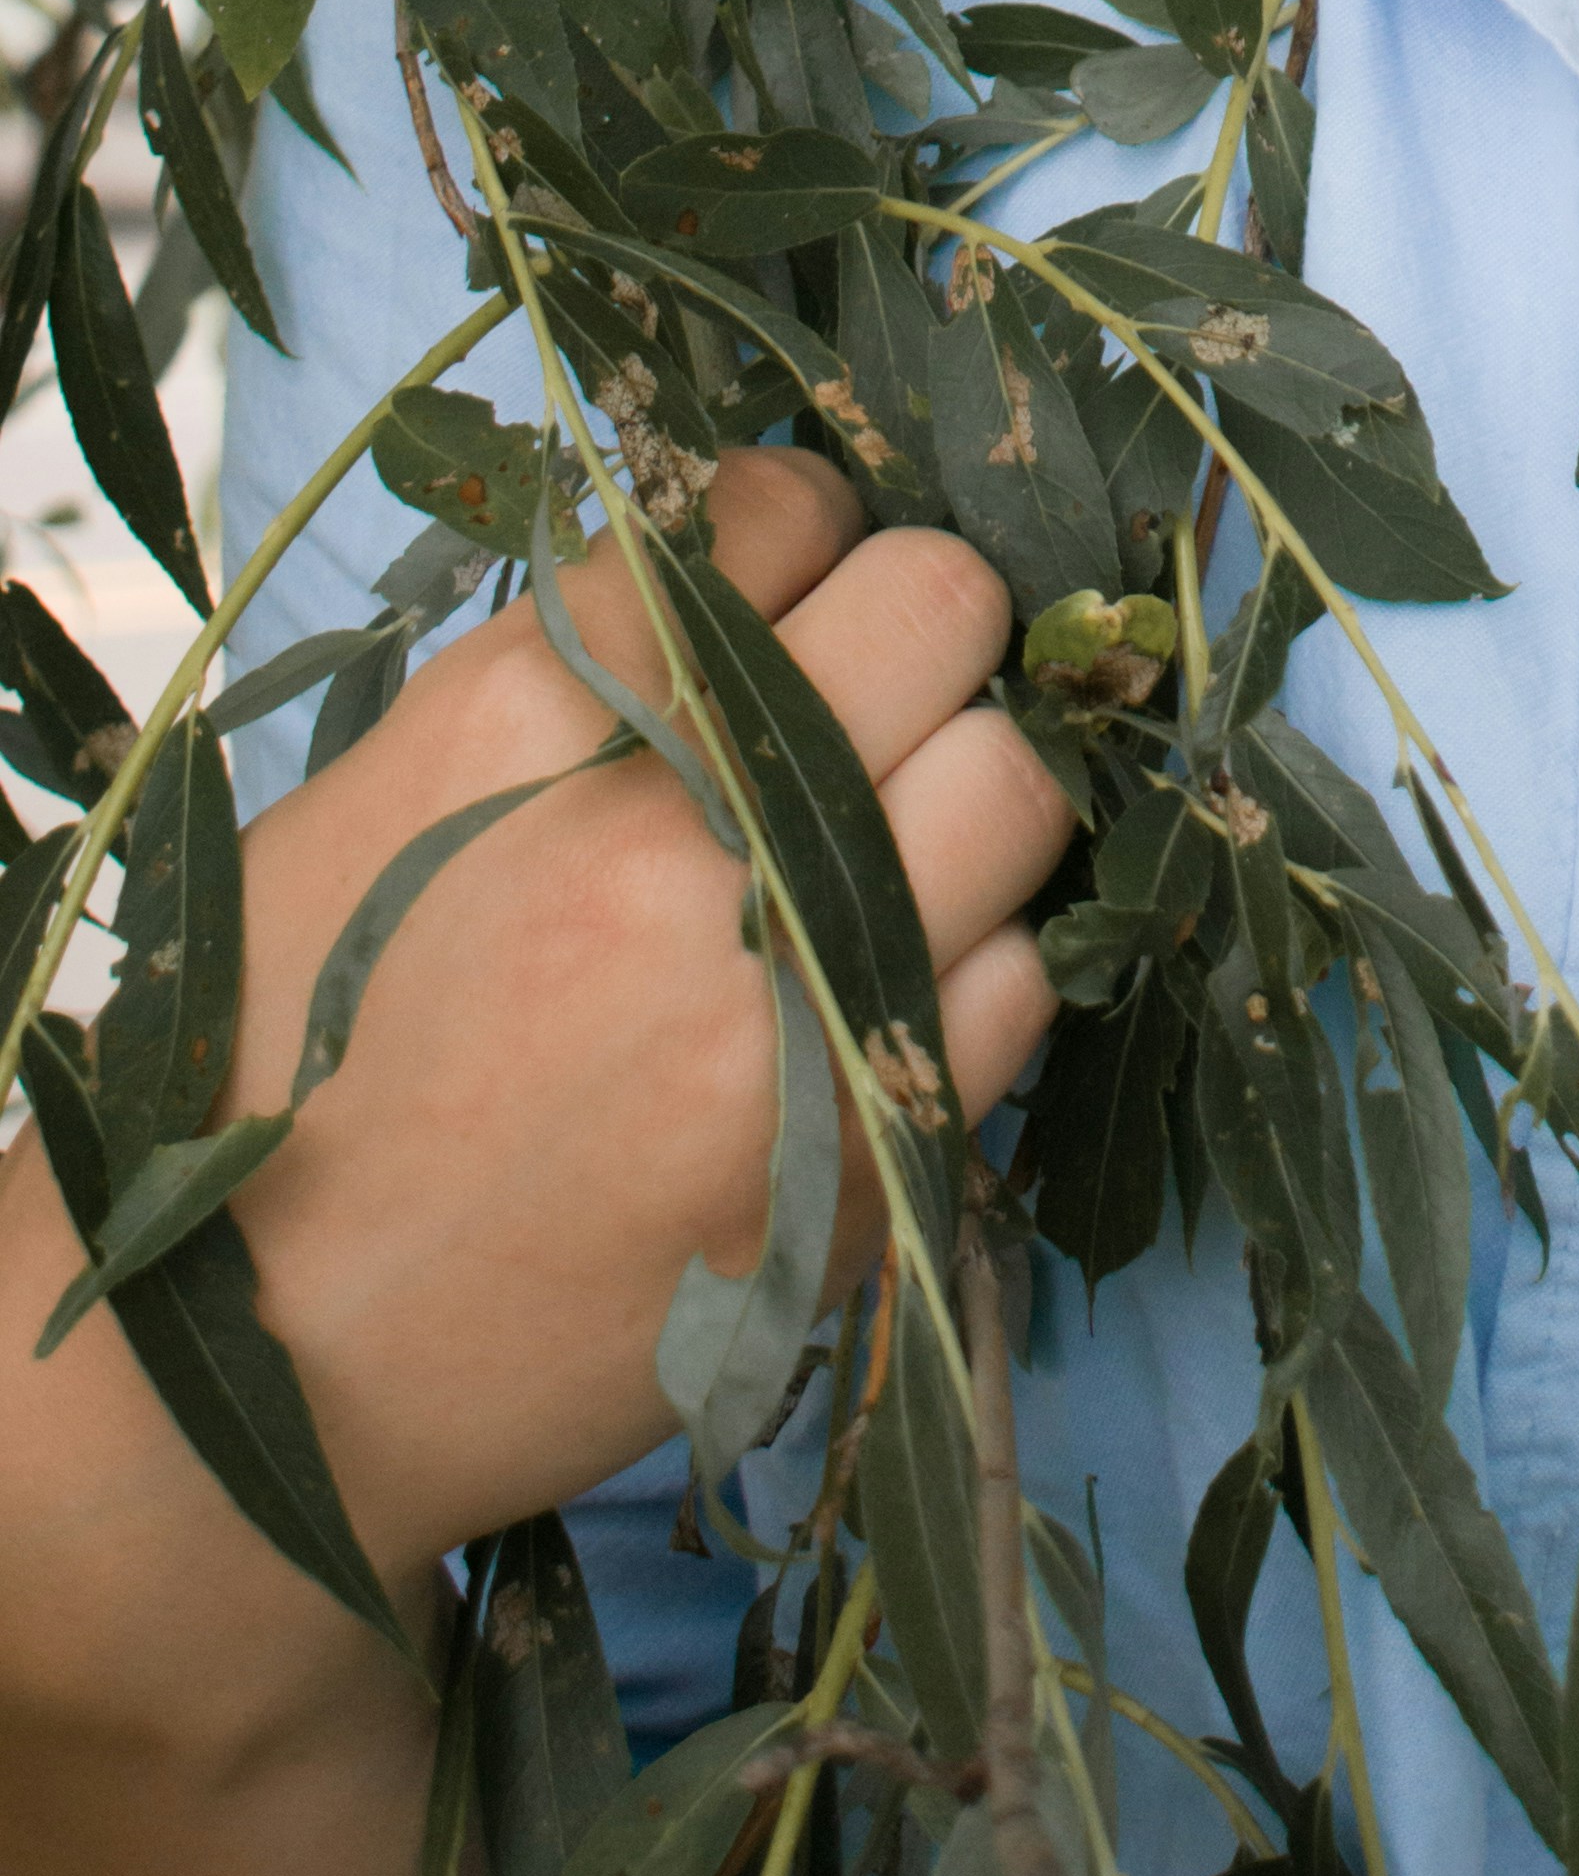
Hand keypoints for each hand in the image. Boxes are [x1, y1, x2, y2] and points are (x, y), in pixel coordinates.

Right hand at [0, 447, 1070, 1711]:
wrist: (262, 1370)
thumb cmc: (292, 1069)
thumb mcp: (379, 801)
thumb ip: (575, 670)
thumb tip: (741, 576)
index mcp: (543, 711)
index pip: (780, 504)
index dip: (798, 540)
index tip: (788, 598)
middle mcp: (687, 829)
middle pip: (943, 603)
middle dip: (918, 629)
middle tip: (867, 701)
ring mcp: (793, 989)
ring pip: (1017, 782)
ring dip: (964, 797)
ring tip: (878, 853)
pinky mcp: (866, 1145)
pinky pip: (1018, 977)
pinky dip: (969, 966)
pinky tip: (871, 995)